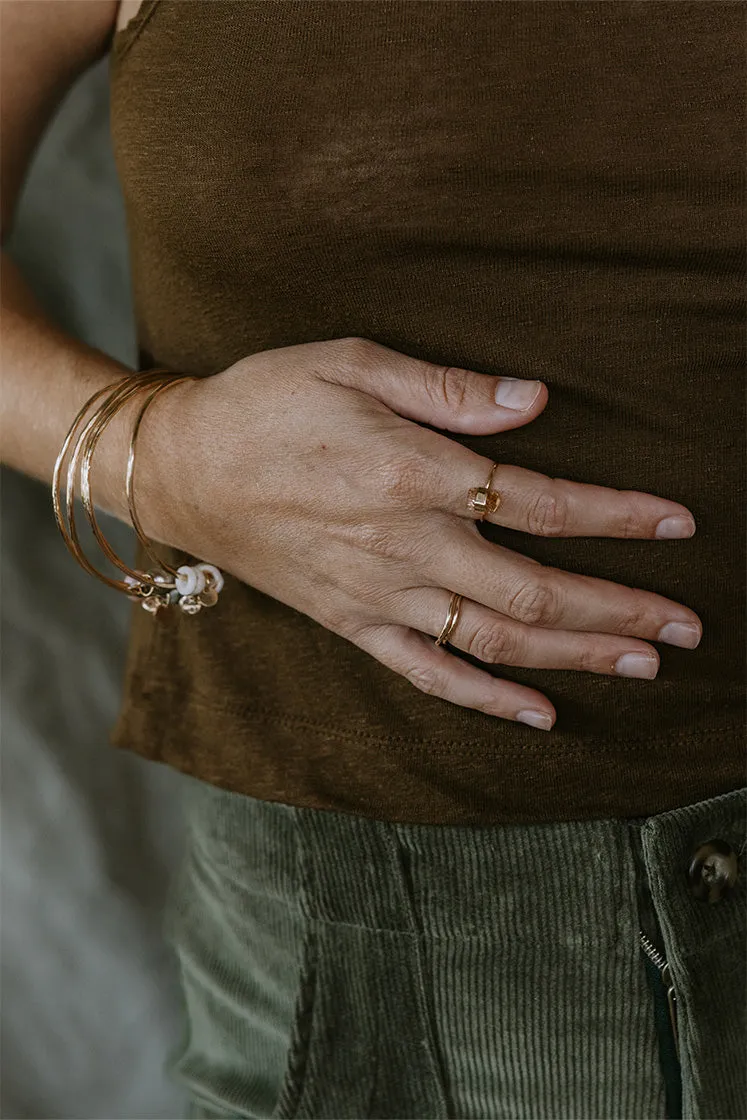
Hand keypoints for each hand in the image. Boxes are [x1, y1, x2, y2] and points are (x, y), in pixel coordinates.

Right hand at [153, 337, 700, 730]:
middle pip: (538, 590)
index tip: (678, 525)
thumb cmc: (265, 403)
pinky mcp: (353, 624)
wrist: (181, 467)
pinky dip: (488, 700)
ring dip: (578, 655)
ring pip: (499, 640)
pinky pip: (429, 673)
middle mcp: (409, 546)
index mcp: (415, 473)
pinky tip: (540, 715)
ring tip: (644, 663)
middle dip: (622, 608)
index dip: (619, 516)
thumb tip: (534, 401)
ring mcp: (381, 595)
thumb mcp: (351, 363)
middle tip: (688, 625)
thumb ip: (447, 389)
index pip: (543, 503)